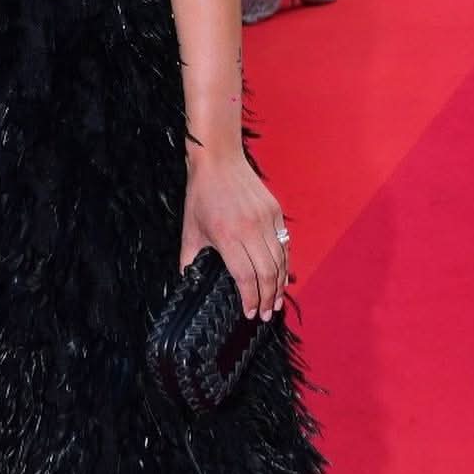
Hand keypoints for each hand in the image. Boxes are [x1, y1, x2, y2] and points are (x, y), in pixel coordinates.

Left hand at [181, 151, 289, 319]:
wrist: (218, 160)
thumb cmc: (201, 195)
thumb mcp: (190, 230)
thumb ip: (189, 260)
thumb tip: (188, 283)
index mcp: (226, 237)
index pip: (245, 277)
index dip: (250, 299)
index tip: (250, 313)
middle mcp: (249, 229)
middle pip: (267, 273)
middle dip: (268, 298)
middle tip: (266, 313)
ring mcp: (265, 219)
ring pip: (280, 260)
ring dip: (280, 283)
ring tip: (276, 300)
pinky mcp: (275, 211)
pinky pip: (284, 243)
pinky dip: (285, 262)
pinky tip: (281, 275)